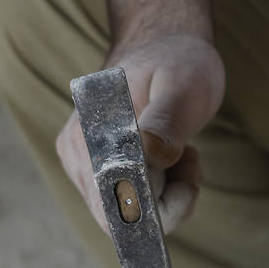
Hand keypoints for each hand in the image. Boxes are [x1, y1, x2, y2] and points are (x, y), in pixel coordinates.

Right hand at [56, 34, 224, 233]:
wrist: (164, 46)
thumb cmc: (177, 62)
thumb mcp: (183, 85)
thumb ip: (166, 121)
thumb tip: (149, 155)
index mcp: (92, 136)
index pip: (120, 211)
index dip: (162, 211)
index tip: (190, 181)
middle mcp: (78, 156)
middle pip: (125, 220)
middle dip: (168, 201)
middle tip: (188, 160)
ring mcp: (82, 166)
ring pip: (130, 216)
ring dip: (166, 194)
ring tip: (180, 153)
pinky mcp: (93, 171)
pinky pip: (131, 205)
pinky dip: (160, 190)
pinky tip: (169, 159)